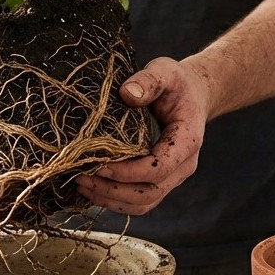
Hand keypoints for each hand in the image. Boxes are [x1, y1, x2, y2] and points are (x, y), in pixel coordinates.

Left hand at [76, 57, 211, 215]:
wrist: (192, 95)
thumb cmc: (177, 84)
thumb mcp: (165, 72)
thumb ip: (149, 80)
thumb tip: (127, 94)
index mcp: (188, 140)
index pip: (159, 168)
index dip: (128, 172)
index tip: (99, 163)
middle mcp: (183, 165)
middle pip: (149, 192)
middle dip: (113, 190)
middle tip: (81, 177)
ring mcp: (173, 177)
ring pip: (143, 203)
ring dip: (111, 200)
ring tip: (82, 185)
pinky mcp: (160, 181)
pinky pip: (139, 202)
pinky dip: (115, 201)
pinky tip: (92, 189)